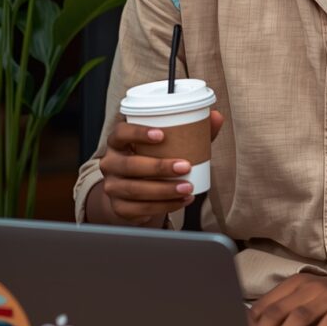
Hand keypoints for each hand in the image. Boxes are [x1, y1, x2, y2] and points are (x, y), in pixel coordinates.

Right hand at [98, 108, 224, 225]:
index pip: (121, 133)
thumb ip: (190, 130)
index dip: (138, 133)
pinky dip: (163, 206)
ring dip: (164, 190)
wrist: (132, 190)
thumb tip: (216, 116)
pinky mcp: (119, 207)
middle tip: (185, 166)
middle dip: (159, 167)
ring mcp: (112, 187)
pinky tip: (181, 201)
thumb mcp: (165, 143)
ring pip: (135, 190)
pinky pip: (139, 209)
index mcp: (118, 142)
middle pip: (130, 165)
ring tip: (188, 187)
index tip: (162, 135)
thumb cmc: (151, 158)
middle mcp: (110, 163)